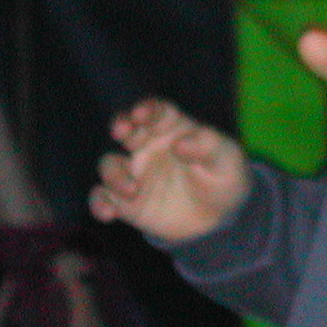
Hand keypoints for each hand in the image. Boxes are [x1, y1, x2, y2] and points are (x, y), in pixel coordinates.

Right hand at [89, 98, 248, 242]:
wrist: (218, 218)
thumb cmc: (223, 177)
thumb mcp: (227, 159)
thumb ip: (208, 146)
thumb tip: (180, 144)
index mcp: (171, 127)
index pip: (155, 110)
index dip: (146, 108)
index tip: (141, 114)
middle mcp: (147, 144)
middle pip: (125, 128)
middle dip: (120, 125)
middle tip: (122, 129)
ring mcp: (134, 172)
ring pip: (110, 164)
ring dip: (114, 174)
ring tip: (132, 190)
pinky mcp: (125, 201)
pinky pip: (104, 197)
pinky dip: (99, 203)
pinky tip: (107, 212)